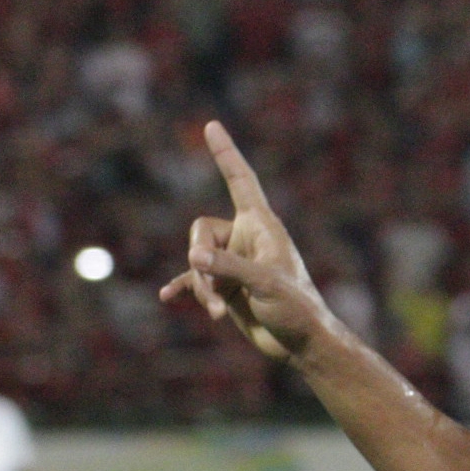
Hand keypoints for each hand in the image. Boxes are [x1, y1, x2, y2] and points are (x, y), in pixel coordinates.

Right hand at [158, 121, 331, 361]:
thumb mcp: (264, 284)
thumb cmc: (296, 308)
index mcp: (262, 225)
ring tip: (217, 312)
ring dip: (201, 287)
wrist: (302, 344)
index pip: (240, 181)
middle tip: (215, 291)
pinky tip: (168, 297)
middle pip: (201, 230)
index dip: (226, 154)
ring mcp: (234, 263)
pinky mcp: (227, 288)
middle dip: (200, 260)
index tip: (212, 127)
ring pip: (197, 261)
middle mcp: (246, 238)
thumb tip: (194, 257)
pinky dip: (184, 288)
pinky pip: (194, 281)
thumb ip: (228, 267)